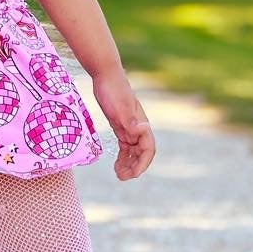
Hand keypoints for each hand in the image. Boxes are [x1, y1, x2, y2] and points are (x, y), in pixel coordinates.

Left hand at [90, 66, 155, 181]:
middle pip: (141, 153)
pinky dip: (122, 157)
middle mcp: (138, 127)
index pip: (148, 149)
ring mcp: (129, 126)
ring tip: (118, 175)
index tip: (133, 174)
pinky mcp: (120, 125)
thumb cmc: (112, 89)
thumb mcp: (119, 107)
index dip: (143, 163)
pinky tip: (115, 165)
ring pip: (133, 151)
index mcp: (141, 123)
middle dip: (134, 167)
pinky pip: (125, 146)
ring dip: (128, 164)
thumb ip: (130, 120)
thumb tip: (143, 130)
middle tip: (121, 177)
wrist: (105, 74)